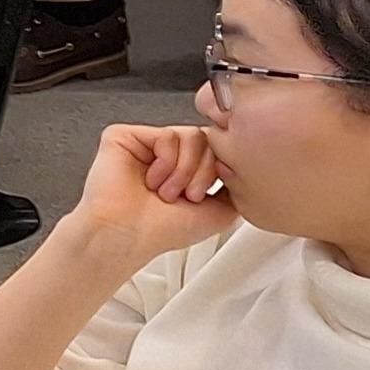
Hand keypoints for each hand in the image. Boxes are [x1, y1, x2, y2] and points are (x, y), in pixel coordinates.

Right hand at [68, 122, 241, 266]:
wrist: (128, 235)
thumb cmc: (163, 230)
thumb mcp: (220, 211)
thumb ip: (237, 185)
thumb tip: (243, 163)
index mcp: (185, 169)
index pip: (217, 150)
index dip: (218, 172)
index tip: (204, 196)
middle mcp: (167, 154)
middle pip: (208, 140)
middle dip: (203, 174)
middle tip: (186, 197)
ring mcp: (146, 143)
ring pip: (191, 136)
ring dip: (185, 171)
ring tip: (167, 192)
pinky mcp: (125, 136)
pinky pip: (167, 135)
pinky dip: (166, 162)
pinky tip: (152, 180)